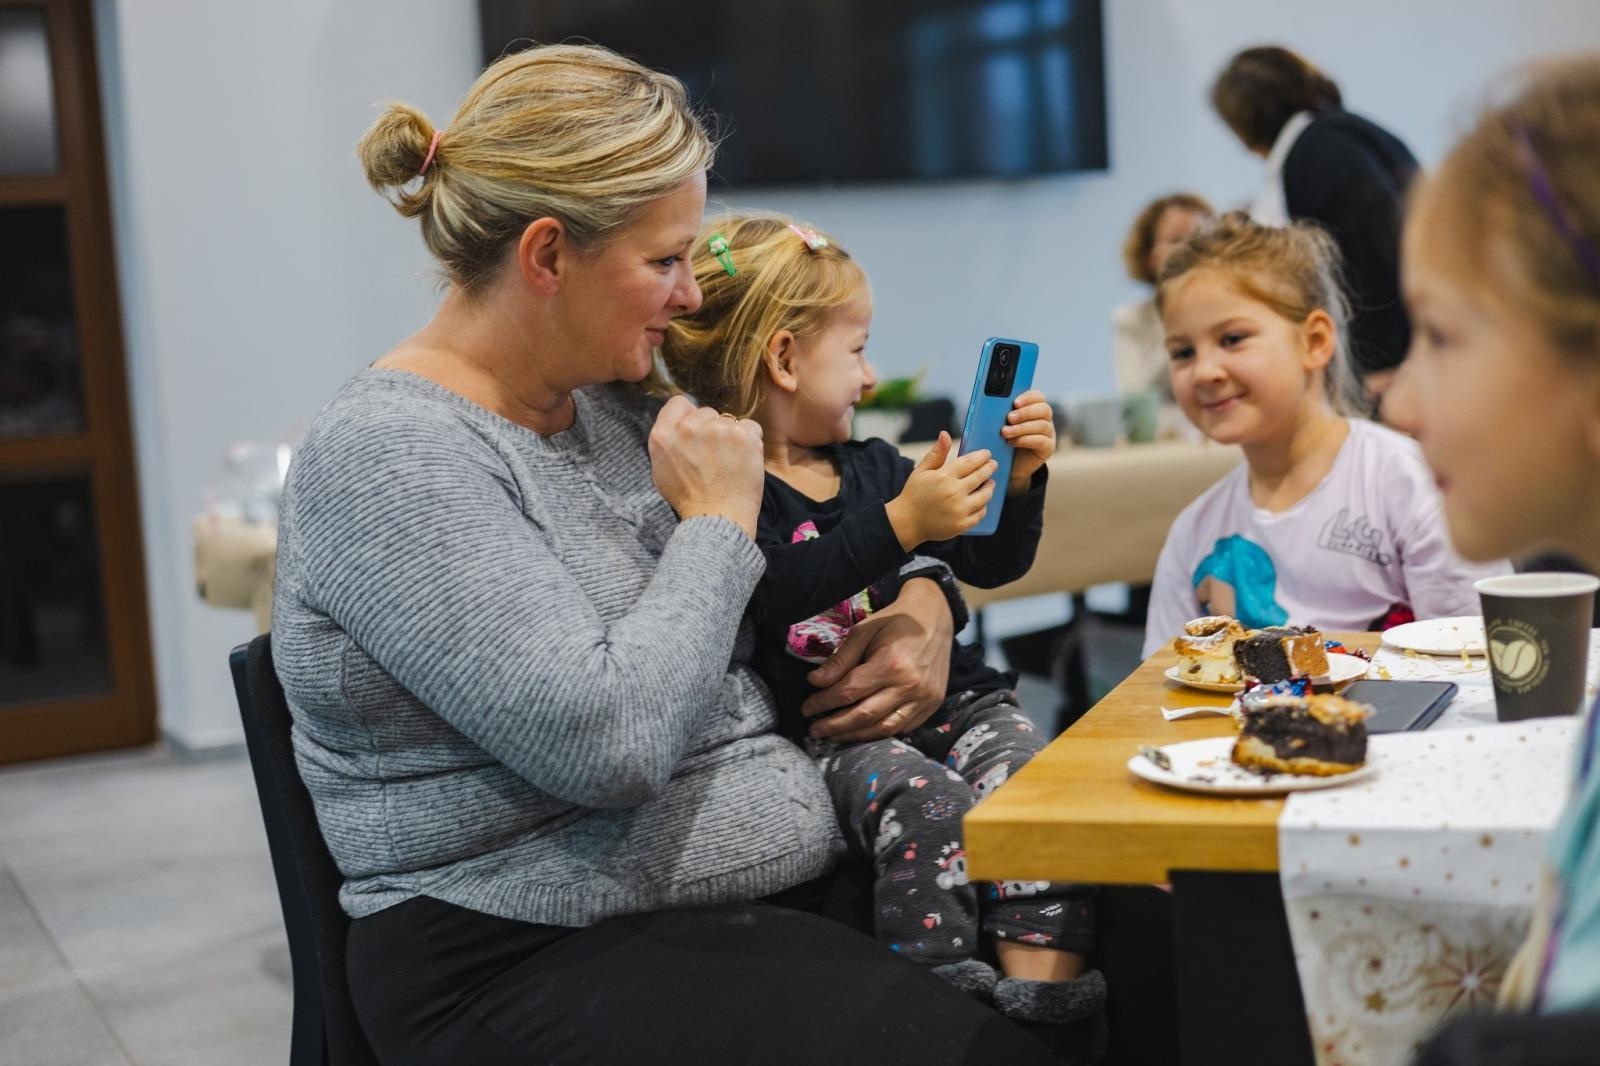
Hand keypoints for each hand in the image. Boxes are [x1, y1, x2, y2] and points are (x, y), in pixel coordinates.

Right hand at [648, 395, 764, 538]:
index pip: (679, 403)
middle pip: (706, 412)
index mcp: (663, 434)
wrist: (717, 518)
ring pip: (729, 420)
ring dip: (732, 436)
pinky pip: (750, 428)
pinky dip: (750, 442)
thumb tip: (679, 425)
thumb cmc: (690, 499)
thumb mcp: (661, 469)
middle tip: (714, 457)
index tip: (697, 433)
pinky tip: (743, 461)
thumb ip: (668, 441)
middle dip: (712, 429)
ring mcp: (717, 429)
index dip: (689, 416)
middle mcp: (688, 427)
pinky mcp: (742, 435)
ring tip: (729, 463)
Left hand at [800, 578, 953, 741]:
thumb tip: (815, 682)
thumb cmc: (894, 622)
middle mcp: (910, 686)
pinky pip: (902, 728)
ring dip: (855, 736)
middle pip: (864, 716)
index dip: (823, 703)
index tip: (806, 708)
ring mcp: (924, 699)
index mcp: (890, 664)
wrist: (934, 618)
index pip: (849, 692)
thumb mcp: (863, 632)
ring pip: (884, 729)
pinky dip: (879, 733)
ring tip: (834, 735)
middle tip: (814, 729)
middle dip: (835, 726)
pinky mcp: (932, 705)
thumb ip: (840, 660)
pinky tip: (862, 732)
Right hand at [884, 431, 996, 548]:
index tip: (987, 454)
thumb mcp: (921, 471)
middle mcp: (954, 493)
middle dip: (989, 468)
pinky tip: (982, 501)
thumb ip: (936, 453)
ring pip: (984, 495)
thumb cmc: (914, 494)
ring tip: (990, 483)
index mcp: (944, 477)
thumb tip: (945, 434)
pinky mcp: (962, 524)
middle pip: (980, 477)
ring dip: (990, 487)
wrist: (907, 523)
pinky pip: (980, 513)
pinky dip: (983, 506)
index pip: (970, 462)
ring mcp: (959, 510)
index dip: (981, 457)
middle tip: (993, 464)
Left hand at [1001, 390, 1054, 492]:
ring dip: (1022, 428)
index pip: (1038, 396)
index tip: (1015, 402)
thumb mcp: (1001, 425)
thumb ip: (1000, 413)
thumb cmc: (1005, 440)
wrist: (1010, 464)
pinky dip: (1025, 440)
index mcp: (1035, 408)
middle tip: (1009, 418)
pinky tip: (1012, 442)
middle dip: (1025, 412)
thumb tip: (989, 404)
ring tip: (1005, 432)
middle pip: (1044, 409)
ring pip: (1042, 426)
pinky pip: (1041, 441)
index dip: (1028, 397)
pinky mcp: (1048, 448)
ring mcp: (1049, 434)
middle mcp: (1045, 419)